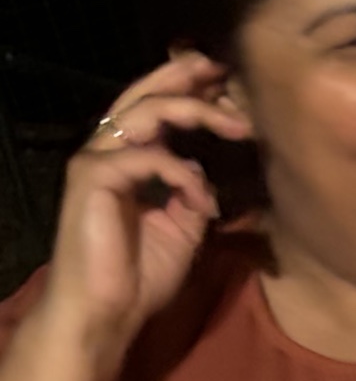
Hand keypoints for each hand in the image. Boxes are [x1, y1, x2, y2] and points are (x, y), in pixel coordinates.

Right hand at [40, 54, 251, 364]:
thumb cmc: (141, 273)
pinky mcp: (92, 179)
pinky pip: (145, 157)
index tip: (231, 83)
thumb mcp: (184, 225)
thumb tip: (207, 166)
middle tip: (226, 69)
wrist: (108, 311)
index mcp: (130, 158)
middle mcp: (108, 151)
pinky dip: (182, 173)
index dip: (191, 89)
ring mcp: (96, 162)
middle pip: (145, 94)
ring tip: (238, 126)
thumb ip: (193, 190)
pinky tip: (202, 200)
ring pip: (144, 112)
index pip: (156, 107)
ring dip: (196, 112)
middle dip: (187, 76)